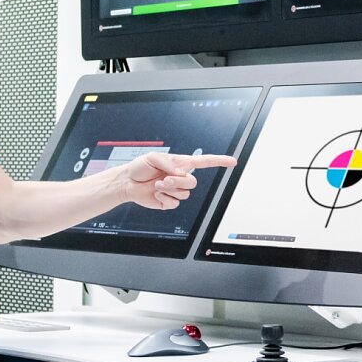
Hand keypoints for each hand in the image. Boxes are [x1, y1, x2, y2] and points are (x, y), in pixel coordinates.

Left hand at [117, 152, 237, 209]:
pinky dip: (164, 199)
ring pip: (184, 194)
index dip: (219, 162)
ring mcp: (175, 190)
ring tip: (157, 185)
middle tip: (163, 179)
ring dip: (168, 190)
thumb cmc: (140, 167)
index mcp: (181, 164)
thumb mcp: (153, 157)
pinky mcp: (168, 202)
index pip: (204, 162)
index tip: (233, 162)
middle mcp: (180, 177)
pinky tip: (156, 194)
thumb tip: (180, 172)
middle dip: (177, 182)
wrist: (128, 182)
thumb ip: (169, 163)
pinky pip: (174, 204)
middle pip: (193, 183)